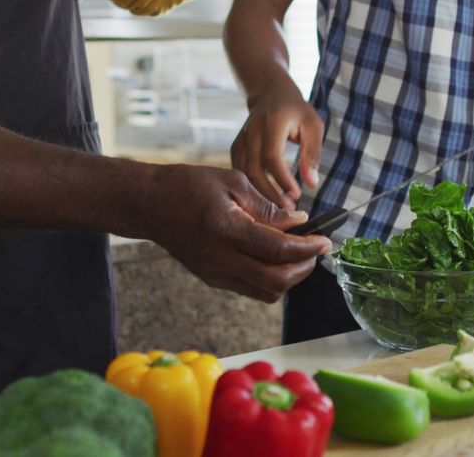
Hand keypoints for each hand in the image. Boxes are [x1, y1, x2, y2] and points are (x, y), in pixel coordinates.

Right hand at [142, 164, 331, 302]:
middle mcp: (220, 259)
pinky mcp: (212, 279)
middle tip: (316, 250)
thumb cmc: (188, 185)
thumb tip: (298, 222)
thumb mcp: (233, 182)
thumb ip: (268, 207)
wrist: (149, 204)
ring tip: (299, 253)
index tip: (325, 240)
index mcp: (226, 230)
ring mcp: (215, 273)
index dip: (308, 248)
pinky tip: (276, 256)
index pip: (278, 250)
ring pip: (266, 292)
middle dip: (304, 268)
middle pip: (276, 281)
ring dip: (290, 277)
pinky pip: (251, 288)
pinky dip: (271, 277)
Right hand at [231, 80, 323, 209]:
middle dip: (269, 193)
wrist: (271, 93)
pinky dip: (250, 188)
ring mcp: (240, 140)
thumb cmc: (296, 110)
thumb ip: (312, 153)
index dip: (282, 179)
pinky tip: (265, 199)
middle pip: (253, 169)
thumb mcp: (312, 126)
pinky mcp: (235, 147)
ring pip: (243, 174)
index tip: (296, 194)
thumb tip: (312, 182)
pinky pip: (239, 172)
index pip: (272, 157)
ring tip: (278, 209)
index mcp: (271, 123)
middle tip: (287, 210)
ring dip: (259, 194)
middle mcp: (251, 132)